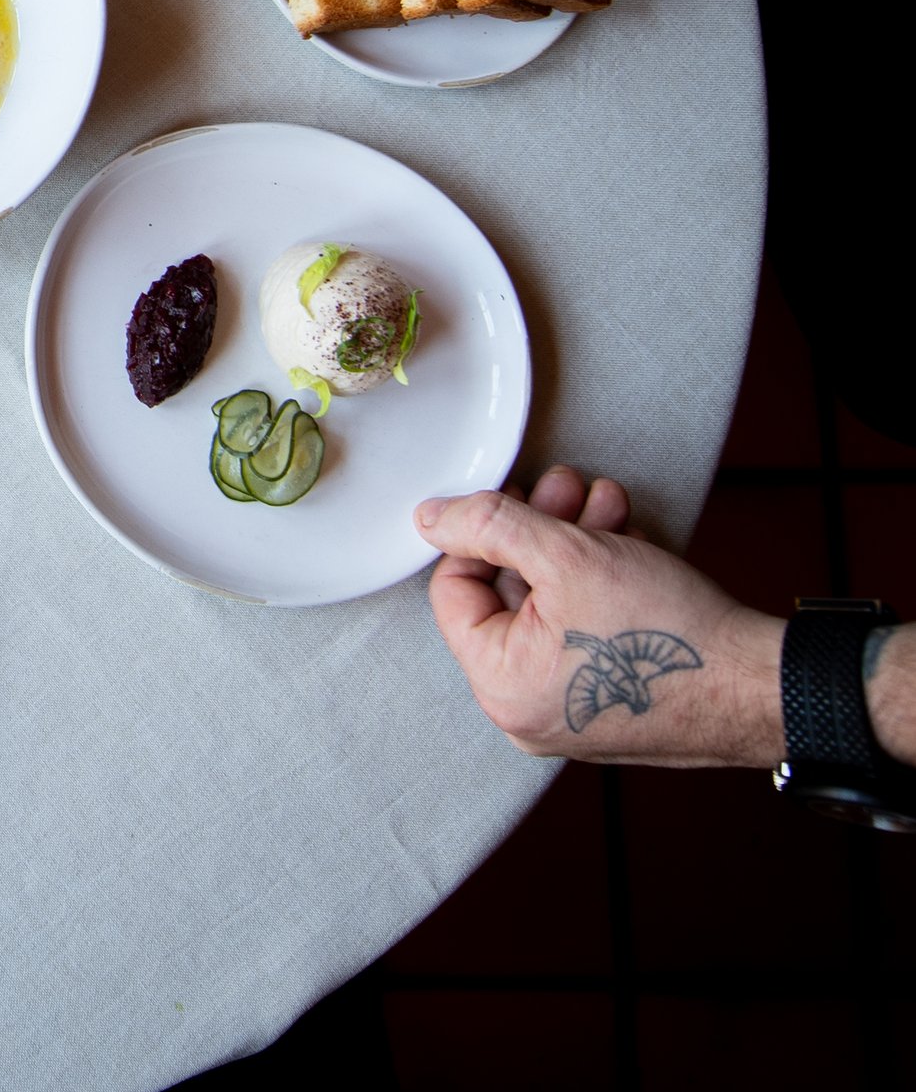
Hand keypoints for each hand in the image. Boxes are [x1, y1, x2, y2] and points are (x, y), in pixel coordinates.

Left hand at [414, 465, 784, 766]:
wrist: (767, 684)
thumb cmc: (671, 631)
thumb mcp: (567, 555)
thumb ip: (489, 527)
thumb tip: (429, 518)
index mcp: (501, 687)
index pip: (454, 590)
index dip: (479, 533)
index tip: (513, 496)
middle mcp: (527, 711)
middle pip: (507, 594)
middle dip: (541, 527)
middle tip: (566, 485)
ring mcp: (572, 712)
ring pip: (551, 605)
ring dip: (575, 543)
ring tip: (606, 503)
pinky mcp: (612, 702)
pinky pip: (584, 632)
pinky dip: (600, 582)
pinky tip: (626, 539)